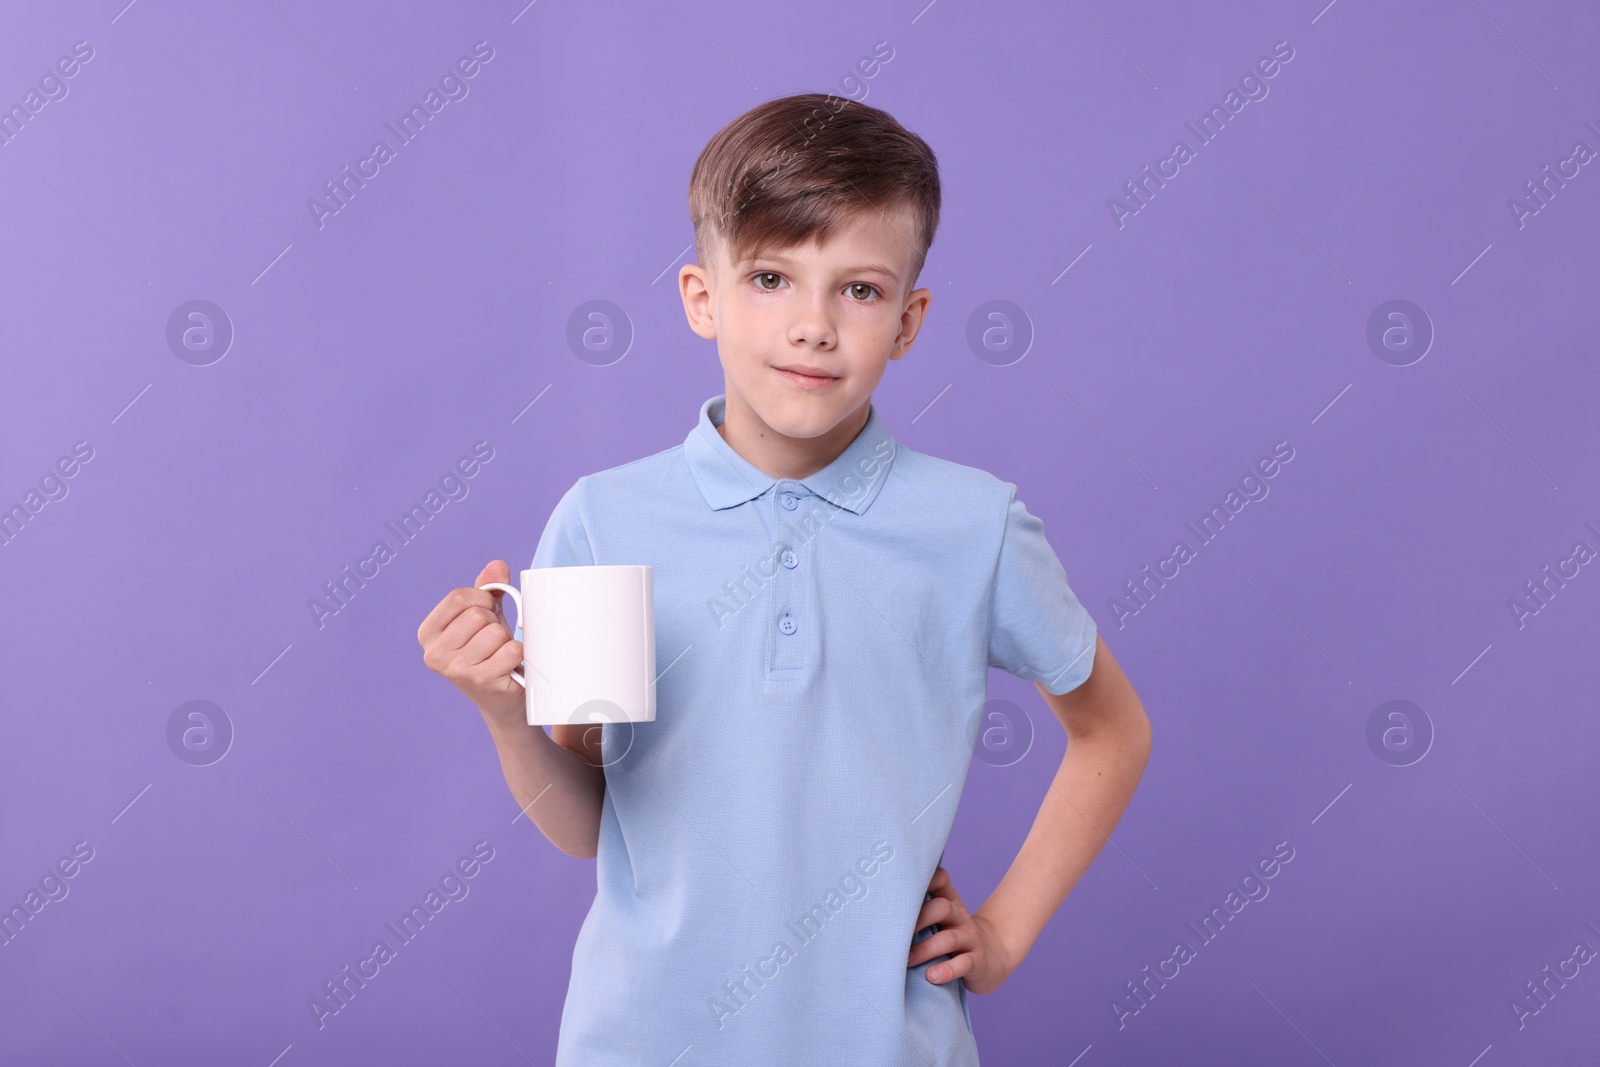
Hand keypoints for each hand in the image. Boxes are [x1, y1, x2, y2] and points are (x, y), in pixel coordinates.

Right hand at [417, 560, 525, 727]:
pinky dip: (518, 654)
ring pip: (495, 632)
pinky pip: (511, 650)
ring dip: (506, 640)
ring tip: (501, 655)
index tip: (487, 613)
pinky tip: (510, 667)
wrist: (503, 700)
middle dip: (495, 623)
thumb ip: (487, 589)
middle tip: (494, 642)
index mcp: (428, 633)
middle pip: (477, 614)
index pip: (458, 597)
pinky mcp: (481, 681)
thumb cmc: (491, 653)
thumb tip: (497, 566)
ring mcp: (456, 670)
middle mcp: (435, 653)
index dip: (482, 600)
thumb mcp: (485, 617)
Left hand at [907, 865, 1017, 995]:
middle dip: (918, 918)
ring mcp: (970, 938)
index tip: (899, 887)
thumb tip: (877, 910)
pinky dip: (947, 970)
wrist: (992, 957)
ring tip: (907, 961)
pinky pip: (964, 963)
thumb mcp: (939, 919)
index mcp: (949, 901)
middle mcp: (959, 916)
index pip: (940, 880)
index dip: (924, 879)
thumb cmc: (951, 937)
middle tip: (894, 933)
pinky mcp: (977, 961)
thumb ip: (918, 911)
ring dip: (925, 949)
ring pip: (948, 938)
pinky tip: (932, 976)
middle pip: (942, 907)